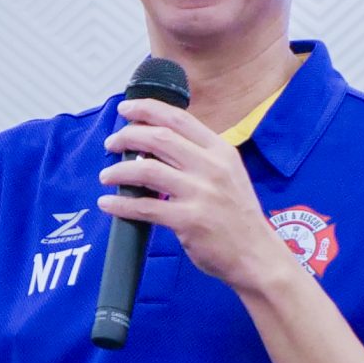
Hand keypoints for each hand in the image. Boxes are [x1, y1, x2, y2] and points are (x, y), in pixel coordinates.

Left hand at [98, 98, 292, 295]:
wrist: (257, 255)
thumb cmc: (238, 216)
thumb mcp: (229, 174)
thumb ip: (199, 156)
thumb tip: (156, 143)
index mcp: (221, 151)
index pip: (179, 118)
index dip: (147, 109)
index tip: (126, 107)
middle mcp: (211, 167)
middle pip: (159, 138)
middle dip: (127, 136)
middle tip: (111, 143)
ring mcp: (200, 194)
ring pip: (147, 170)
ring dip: (119, 171)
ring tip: (106, 176)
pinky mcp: (188, 220)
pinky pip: (145, 207)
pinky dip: (121, 204)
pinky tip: (108, 202)